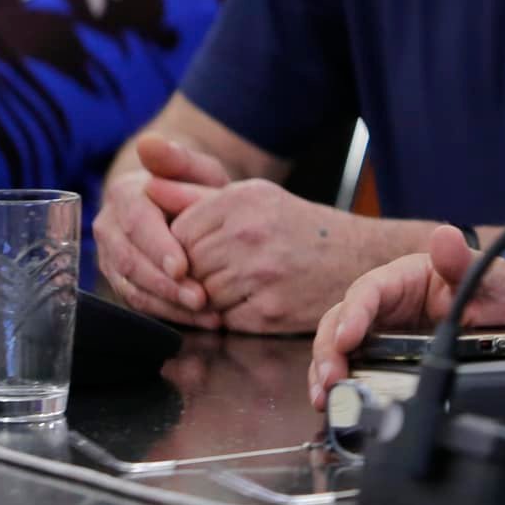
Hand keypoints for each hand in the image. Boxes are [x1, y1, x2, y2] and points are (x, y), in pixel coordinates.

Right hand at [92, 134, 228, 327]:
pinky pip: (139, 303)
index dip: (158, 247)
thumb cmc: (194, 185)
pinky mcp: (121, 281)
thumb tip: (148, 142)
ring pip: (133, 287)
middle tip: (201, 300)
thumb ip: (176, 157)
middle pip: (131, 261)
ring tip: (207, 315)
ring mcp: (111, 257)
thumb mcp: (195, 167)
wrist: (185, 206)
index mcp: (123, 194)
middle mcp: (109, 227)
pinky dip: (169, 314)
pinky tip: (199, 321)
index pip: (136, 223)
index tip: (182, 267)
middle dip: (166, 284)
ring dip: (170, 305)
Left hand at [165, 176, 383, 333]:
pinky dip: (228, 314)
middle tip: (221, 268)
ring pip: (199, 294)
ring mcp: (257, 275)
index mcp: (241, 199)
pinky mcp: (267, 311)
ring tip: (238, 282)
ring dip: (209, 295)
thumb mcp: (251, 195)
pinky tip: (249, 299)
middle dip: (194, 271)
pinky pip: (222, 319)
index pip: (177, 230)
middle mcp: (248, 234)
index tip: (202, 248)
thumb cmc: (299, 226)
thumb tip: (148, 185)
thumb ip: (194, 191)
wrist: (357, 257)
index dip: (182, 245)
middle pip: (185, 264)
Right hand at [308, 225, 504, 409]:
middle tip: (331, 379)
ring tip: (326, 398)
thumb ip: (463, 260)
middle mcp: (384, 306)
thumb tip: (445, 236)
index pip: (367, 291)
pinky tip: (334, 406)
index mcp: (403, 279)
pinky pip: (352, 372)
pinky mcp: (382, 361)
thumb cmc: (493, 292)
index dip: (354, 313)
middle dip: (329, 350)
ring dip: (326, 372)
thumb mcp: (487, 275)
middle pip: (339, 321)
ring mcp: (380, 335)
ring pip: (337, 349)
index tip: (347, 338)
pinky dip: (339, 388)